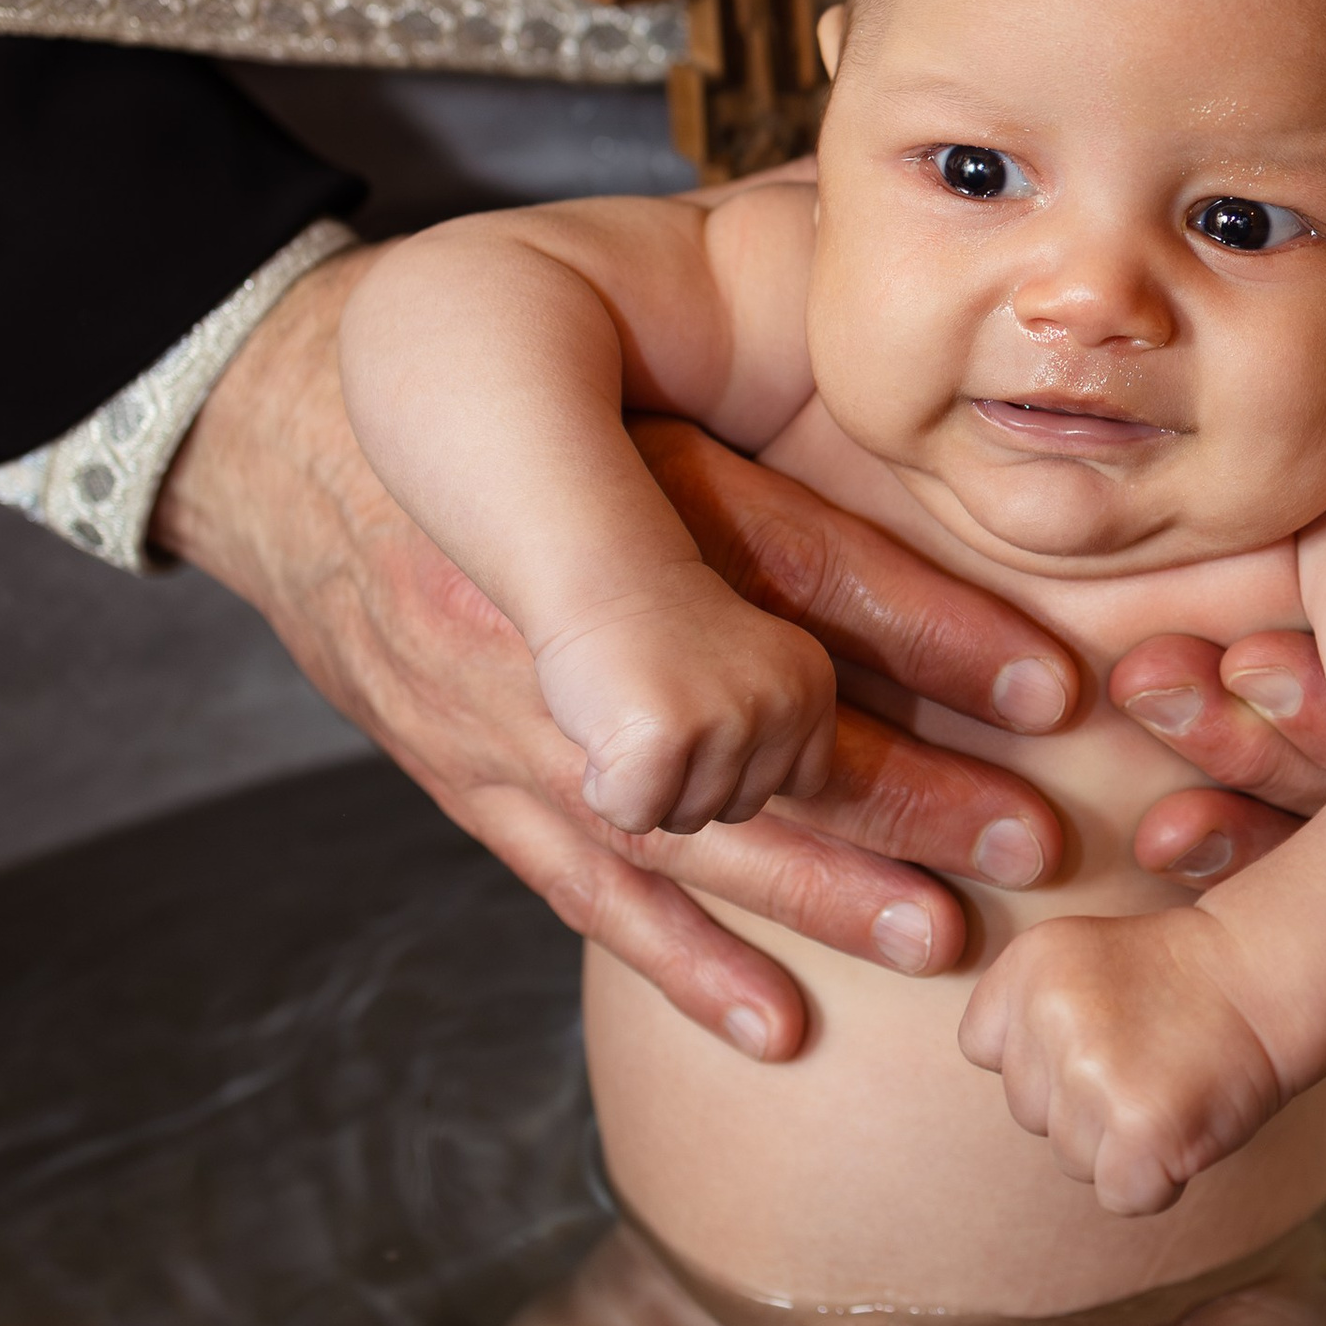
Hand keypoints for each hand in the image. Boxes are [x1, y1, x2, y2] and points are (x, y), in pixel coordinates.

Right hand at [154, 249, 1079, 1060]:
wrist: (279, 421)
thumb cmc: (455, 343)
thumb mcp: (546, 306)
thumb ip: (714, 302)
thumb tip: (845, 311)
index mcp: (595, 473)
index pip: (787, 562)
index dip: (923, 626)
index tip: (1046, 687)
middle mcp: (547, 611)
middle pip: (752, 718)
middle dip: (902, 792)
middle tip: (1032, 841)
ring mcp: (502, 713)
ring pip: (687, 825)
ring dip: (821, 890)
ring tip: (938, 938)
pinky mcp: (471, 777)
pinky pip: (584, 886)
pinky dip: (681, 961)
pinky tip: (776, 1023)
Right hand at [533, 571, 837, 835]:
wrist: (590, 573)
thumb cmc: (651, 632)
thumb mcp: (743, 671)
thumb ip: (771, 735)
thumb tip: (799, 844)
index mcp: (809, 686)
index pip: (800, 785)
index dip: (738, 770)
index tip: (699, 719)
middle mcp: (781, 703)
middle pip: (741, 810)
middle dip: (691, 781)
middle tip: (660, 714)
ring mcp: (727, 721)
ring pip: (686, 819)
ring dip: (644, 783)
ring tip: (628, 714)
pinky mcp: (664, 740)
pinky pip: (634, 815)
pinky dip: (603, 787)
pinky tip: (599, 728)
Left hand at [959, 908, 1282, 1216]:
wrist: (1266, 979)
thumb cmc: (1181, 984)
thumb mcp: (1082, 962)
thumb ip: (1028, 1014)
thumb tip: (1016, 1098)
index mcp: (1029, 962)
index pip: (982, 1047)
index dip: (1038, 1055)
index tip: (1098, 1032)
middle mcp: (1051, 1013)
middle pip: (1028, 1110)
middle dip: (1082, 1103)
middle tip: (1147, 1059)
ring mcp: (1093, 1072)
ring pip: (1070, 1156)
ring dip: (1120, 1142)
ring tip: (1170, 1085)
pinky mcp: (1139, 1129)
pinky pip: (1119, 1194)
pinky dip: (1156, 1179)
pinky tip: (1185, 1125)